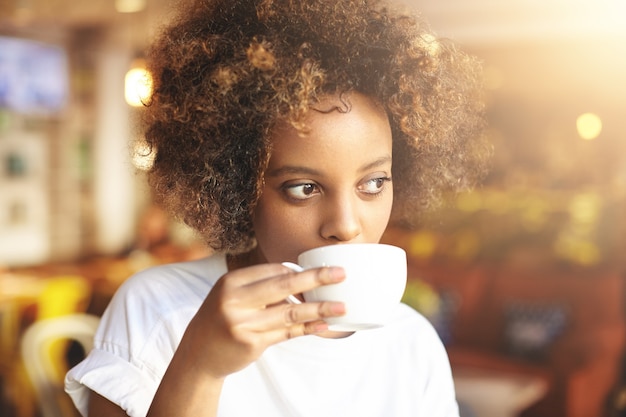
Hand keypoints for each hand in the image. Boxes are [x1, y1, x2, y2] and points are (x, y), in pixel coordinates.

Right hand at [182, 263, 345, 378]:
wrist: (200, 352)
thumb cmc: (223, 316)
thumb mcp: (232, 294)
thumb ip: (261, 285)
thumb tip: (303, 276)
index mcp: (232, 281)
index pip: (274, 270)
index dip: (300, 271)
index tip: (324, 268)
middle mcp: (235, 301)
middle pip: (283, 286)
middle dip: (316, 279)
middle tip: (341, 274)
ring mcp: (243, 324)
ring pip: (290, 312)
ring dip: (319, 309)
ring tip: (341, 307)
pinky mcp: (252, 344)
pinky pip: (287, 333)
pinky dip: (307, 328)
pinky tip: (323, 325)